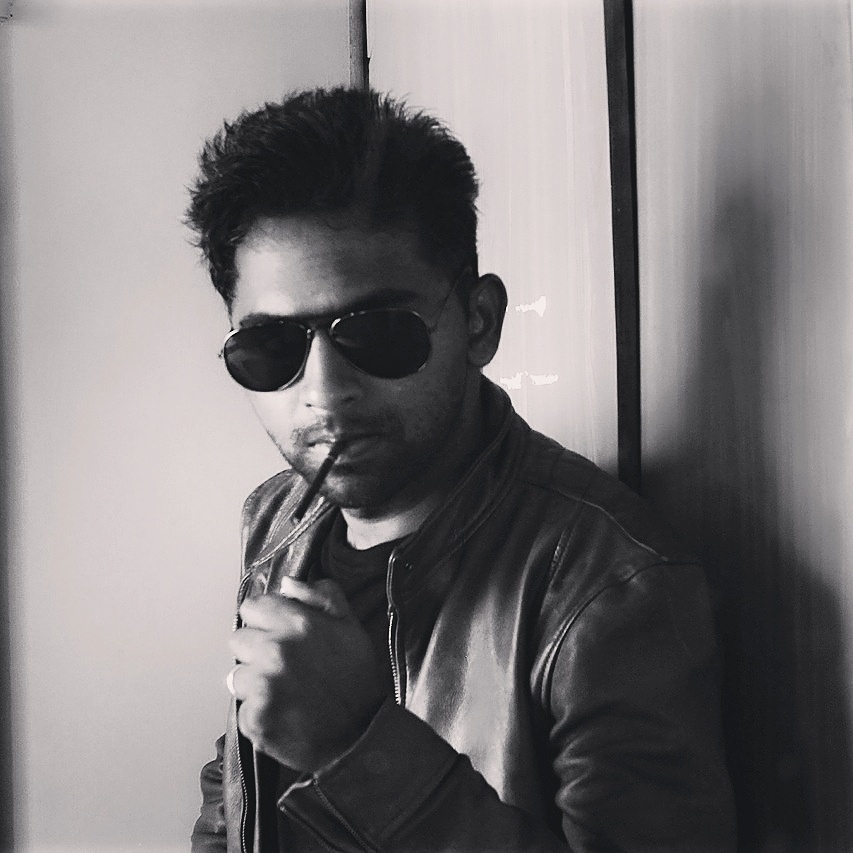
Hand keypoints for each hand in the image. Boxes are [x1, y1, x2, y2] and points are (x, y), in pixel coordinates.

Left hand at [228, 577, 384, 771]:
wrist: (362, 737)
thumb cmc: (357, 680)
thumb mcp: (350, 626)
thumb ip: (321, 595)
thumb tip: (287, 583)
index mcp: (298, 623)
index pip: (252, 607)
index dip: (265, 620)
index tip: (277, 633)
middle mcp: (276, 650)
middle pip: (239, 640)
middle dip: (257, 651)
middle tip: (284, 666)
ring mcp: (264, 685)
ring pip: (237, 675)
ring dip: (255, 683)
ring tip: (285, 692)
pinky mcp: (255, 717)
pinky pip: (242, 707)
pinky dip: (258, 711)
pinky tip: (283, 712)